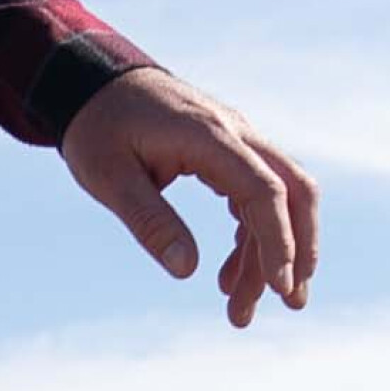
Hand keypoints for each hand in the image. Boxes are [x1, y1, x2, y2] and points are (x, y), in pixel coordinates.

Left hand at [60, 66, 319, 326]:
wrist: (90, 81)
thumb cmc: (96, 127)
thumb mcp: (109, 177)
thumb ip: (149, 220)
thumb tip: (185, 270)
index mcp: (209, 136)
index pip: (265, 190)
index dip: (279, 240)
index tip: (279, 289)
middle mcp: (235, 132)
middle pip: (294, 191)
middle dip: (299, 249)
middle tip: (291, 304)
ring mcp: (236, 139)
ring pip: (279, 197)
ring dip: (270, 252)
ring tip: (241, 309)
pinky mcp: (227, 150)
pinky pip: (257, 193)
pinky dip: (252, 236)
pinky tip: (231, 275)